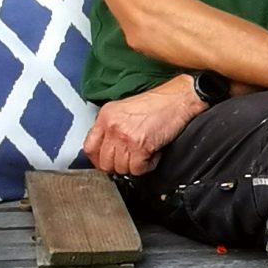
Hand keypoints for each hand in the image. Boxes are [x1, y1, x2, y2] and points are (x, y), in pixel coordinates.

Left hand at [83, 76, 200, 177]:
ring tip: (144, 154)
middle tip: (130, 159)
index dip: (98, 159)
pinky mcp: (140, 146)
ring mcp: (125, 136)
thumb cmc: (157, 103)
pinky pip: (138, 169)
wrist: (179, 98)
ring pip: (121, 168)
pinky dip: (147, 166)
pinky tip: (153, 155)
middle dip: (118, 165)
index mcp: (106, 115)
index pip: (89, 147)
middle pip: (104, 162)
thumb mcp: (125, 108)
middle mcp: (112, 126)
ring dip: (135, 165)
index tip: (107, 162)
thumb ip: (111, 126)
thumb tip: (107, 147)